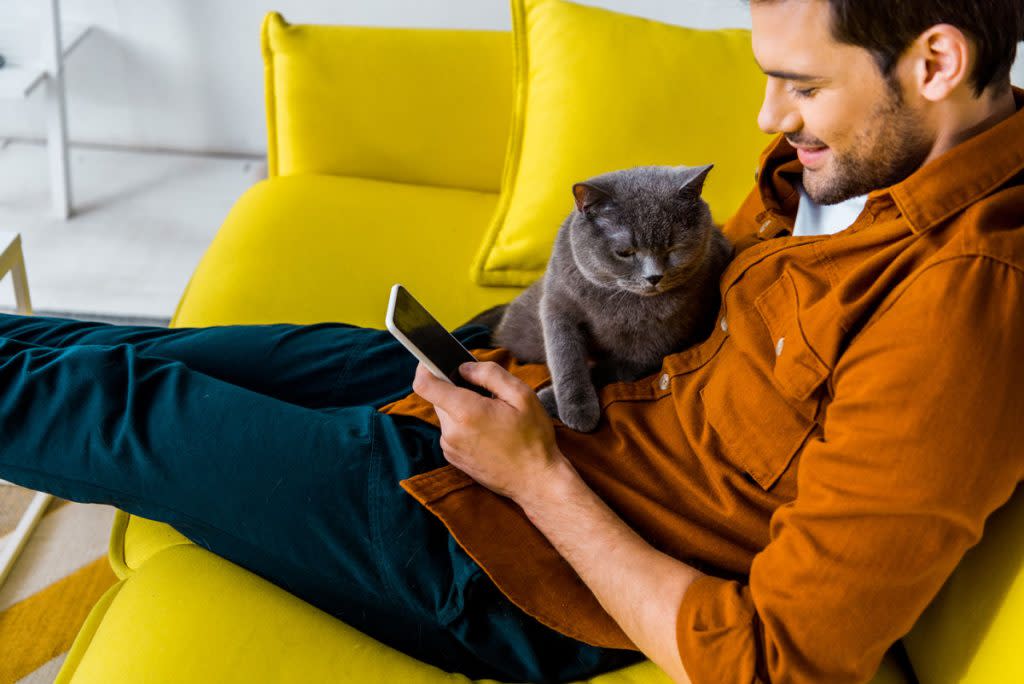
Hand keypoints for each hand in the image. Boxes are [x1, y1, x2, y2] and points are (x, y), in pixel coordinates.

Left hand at [412, 361, 565, 501]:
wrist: (536, 482)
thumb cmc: (533, 438)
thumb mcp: (522, 395)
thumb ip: (489, 374)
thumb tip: (464, 368)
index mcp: (466, 411)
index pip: (425, 384)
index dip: (425, 367)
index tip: (432, 359)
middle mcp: (451, 431)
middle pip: (439, 398)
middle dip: (457, 390)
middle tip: (486, 394)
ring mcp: (450, 447)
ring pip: (447, 415)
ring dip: (463, 409)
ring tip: (493, 417)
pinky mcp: (454, 458)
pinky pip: (451, 432)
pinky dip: (465, 426)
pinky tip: (489, 433)